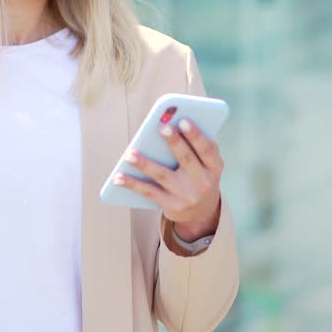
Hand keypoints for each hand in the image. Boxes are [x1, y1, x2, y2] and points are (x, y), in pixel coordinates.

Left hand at [114, 118, 223, 240]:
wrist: (201, 211)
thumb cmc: (199, 174)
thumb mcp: (207, 162)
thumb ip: (196, 144)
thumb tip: (173, 121)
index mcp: (214, 167)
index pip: (207, 150)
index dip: (196, 135)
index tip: (183, 120)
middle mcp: (203, 182)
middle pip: (186, 159)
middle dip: (174, 142)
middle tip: (161, 127)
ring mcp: (186, 195)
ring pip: (162, 176)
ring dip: (144, 164)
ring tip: (129, 153)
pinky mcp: (171, 206)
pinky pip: (149, 192)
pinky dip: (132, 184)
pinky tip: (117, 177)